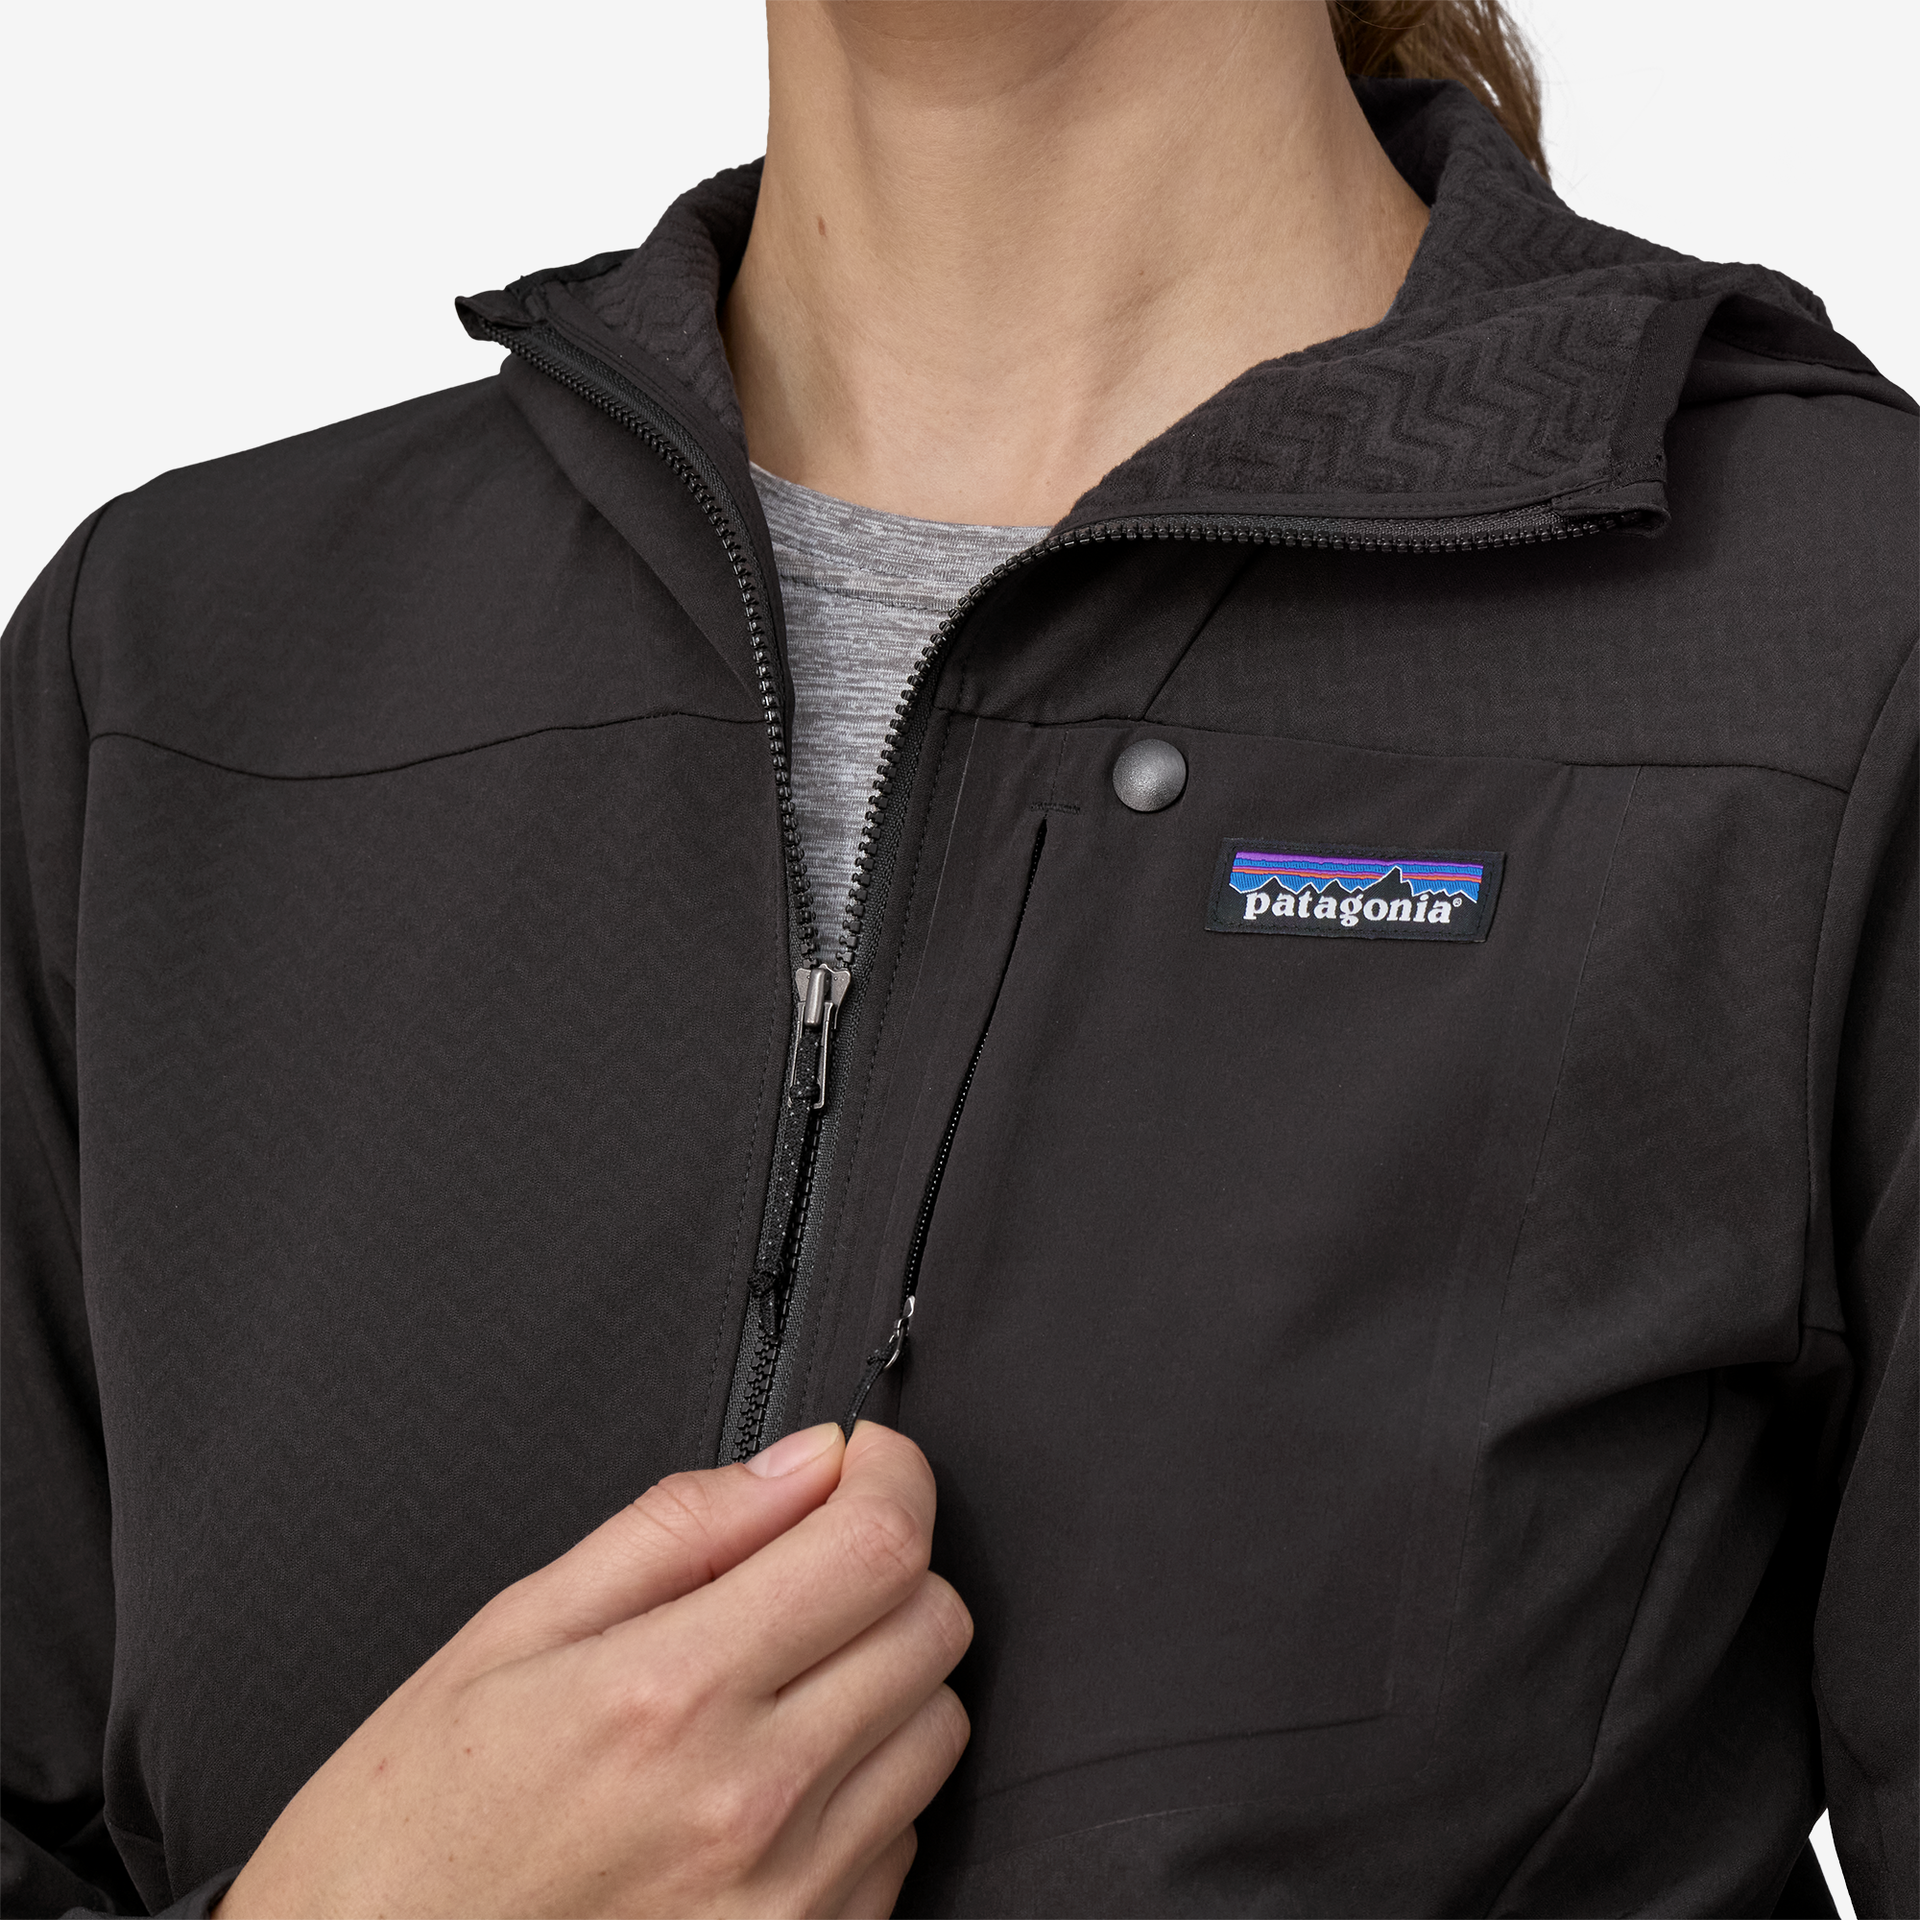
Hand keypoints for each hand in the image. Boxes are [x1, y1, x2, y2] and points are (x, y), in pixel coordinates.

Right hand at [216, 1421, 970, 1918]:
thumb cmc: (414, 1827)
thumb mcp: (511, 1633)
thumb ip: (677, 1529)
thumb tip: (802, 1463)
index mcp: (672, 1691)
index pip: (877, 1545)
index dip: (889, 1475)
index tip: (861, 1463)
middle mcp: (751, 1800)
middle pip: (932, 1623)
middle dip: (884, 1563)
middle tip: (802, 1566)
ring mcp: (790, 1896)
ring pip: (937, 1724)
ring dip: (883, 1674)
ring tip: (778, 1681)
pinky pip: (906, 1832)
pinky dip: (865, 1783)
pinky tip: (772, 1778)